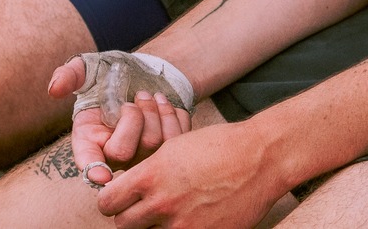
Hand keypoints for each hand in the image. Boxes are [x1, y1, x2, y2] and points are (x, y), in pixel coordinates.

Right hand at [50, 58, 191, 186]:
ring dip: (156, 112)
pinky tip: (164, 103)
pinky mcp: (166, 150)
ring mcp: (141, 157)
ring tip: (149, 96)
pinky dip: (173, 113)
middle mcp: (114, 155)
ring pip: (155, 145)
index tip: (102, 176)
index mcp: (89, 140)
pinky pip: (176, 137)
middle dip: (134, 118)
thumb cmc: (110, 74)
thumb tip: (54, 89)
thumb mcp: (88, 69)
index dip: (94, 171)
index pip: (89, 164)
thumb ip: (70, 76)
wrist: (142, 74)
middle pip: (127, 152)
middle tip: (136, 97)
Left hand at [96, 122, 285, 228]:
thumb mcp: (174, 147)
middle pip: (122, 225)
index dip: (111, 200)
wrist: (260, 159)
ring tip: (167, 215)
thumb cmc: (220, 146)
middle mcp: (162, 203)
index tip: (119, 198)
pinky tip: (189, 219)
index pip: (107, 202)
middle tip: (143, 208)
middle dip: (129, 215)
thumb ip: (148, 171)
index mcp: (152, 176)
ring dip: (151, 227)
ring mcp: (182, 226)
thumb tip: (128, 188)